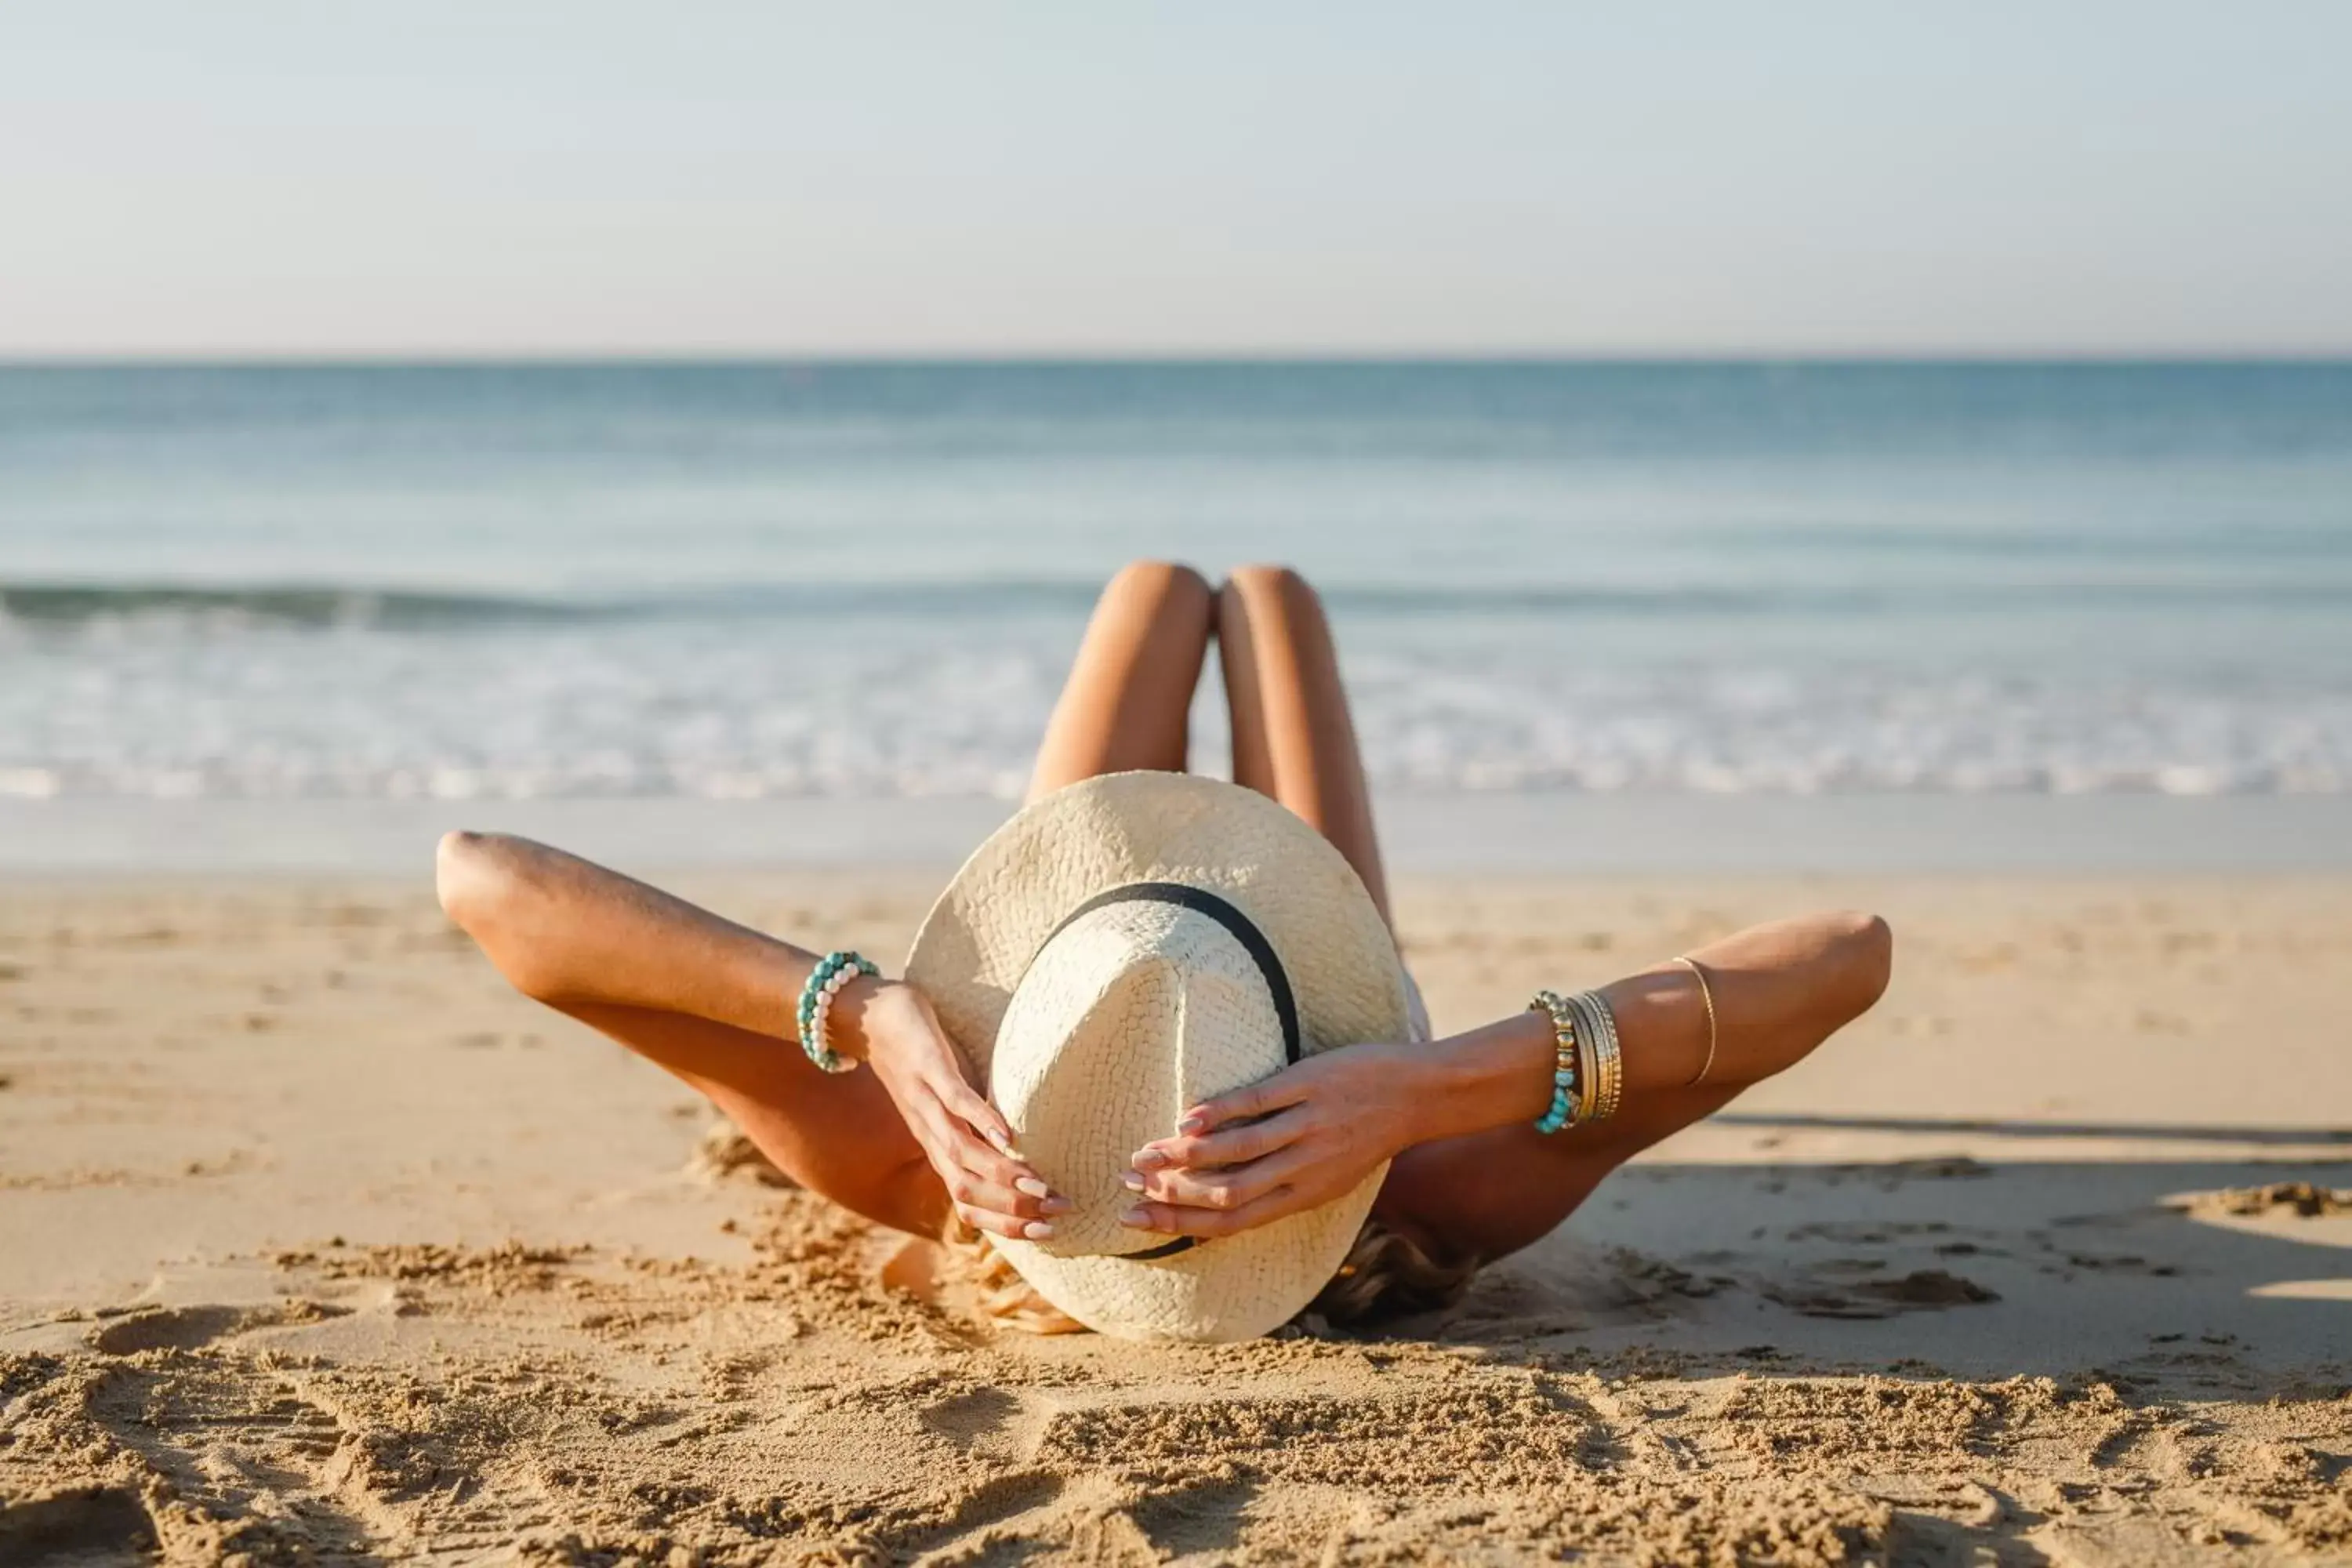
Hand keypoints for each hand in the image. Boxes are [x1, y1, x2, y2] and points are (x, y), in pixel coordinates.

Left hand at [841, 978, 1069, 1240]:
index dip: (1005, 1223)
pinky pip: (954, 1101)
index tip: (1047, 1232)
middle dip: (1012, 1208)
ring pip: (960, 1153)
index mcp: (937, 1149)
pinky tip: (1009, 1136)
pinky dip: (980, 1122)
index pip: (967, 1203)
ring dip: (1000, 1175)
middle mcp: (930, 1135)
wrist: (871, 1018)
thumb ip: (975, 1128)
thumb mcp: (948, 1105)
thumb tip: (1017, 1147)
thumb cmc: (920, 1062)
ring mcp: (926, 1103)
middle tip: (1057, 1211)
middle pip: (966, 1188)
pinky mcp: (928, 1068)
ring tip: (1039, 1186)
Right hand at [1118, 1042, 1424, 1239]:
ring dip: (1184, 1154)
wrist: (1418, 1095)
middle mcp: (1302, 1169)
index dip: (1180, 1226)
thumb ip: (1281, 1189)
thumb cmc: (1368, 1137)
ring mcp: (1306, 1127)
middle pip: (1226, 1193)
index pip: (1232, 1222)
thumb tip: (1224, 1200)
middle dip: (1172, 1193)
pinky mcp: (1309, 1086)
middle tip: (1129, 1183)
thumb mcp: (1329, 1178)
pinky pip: (1257, 1103)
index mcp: (1304, 1196)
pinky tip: (1187, 1116)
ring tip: (1145, 1152)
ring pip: (1236, 1151)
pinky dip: (1218, 1112)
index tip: (1135, 1223)